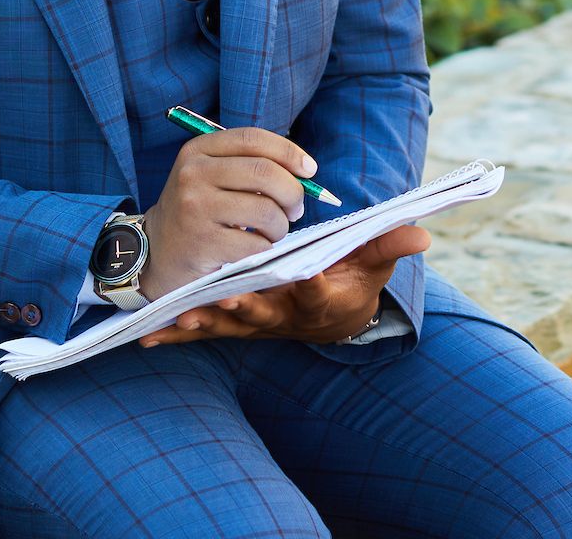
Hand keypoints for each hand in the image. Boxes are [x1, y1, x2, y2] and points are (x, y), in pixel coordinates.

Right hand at [137, 127, 315, 299]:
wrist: (156, 252)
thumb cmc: (199, 211)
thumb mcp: (211, 176)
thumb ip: (250, 165)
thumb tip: (306, 171)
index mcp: (198, 150)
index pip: (254, 139)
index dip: (289, 152)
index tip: (310, 170)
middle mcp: (193, 174)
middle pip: (265, 173)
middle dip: (293, 192)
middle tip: (296, 208)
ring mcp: (195, 209)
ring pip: (265, 210)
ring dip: (281, 225)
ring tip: (272, 231)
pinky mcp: (202, 243)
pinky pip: (255, 244)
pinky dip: (265, 248)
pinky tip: (254, 248)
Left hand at [141, 225, 430, 347]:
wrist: (330, 316)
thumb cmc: (350, 280)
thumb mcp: (373, 263)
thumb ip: (389, 247)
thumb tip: (422, 233)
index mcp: (319, 297)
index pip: (318, 292)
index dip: (315, 287)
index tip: (311, 275)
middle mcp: (284, 314)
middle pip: (264, 312)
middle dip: (245, 306)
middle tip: (227, 297)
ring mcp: (254, 322)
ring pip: (228, 324)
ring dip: (205, 323)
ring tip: (183, 319)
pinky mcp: (232, 323)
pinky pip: (202, 331)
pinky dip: (176, 335)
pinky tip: (149, 338)